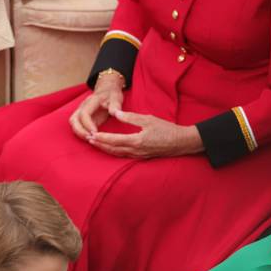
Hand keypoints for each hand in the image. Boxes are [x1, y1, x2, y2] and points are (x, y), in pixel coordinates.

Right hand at [69, 72, 124, 139]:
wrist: (106, 90)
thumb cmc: (111, 95)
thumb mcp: (116, 98)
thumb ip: (115, 106)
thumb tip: (115, 113)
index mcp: (91, 101)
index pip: (84, 113)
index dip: (88, 124)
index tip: (95, 132)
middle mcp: (83, 106)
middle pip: (74, 120)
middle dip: (80, 131)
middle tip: (91, 138)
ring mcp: (80, 111)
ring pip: (73, 123)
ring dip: (79, 133)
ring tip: (90, 139)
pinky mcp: (82, 117)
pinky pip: (77, 126)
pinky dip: (81, 133)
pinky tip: (90, 138)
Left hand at [87, 110, 203, 157]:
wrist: (181, 142)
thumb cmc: (166, 129)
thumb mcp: (148, 119)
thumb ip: (131, 117)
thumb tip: (116, 113)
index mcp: (136, 141)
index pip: (114, 140)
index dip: (101, 138)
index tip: (91, 135)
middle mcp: (135, 151)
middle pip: (112, 149)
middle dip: (100, 145)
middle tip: (88, 140)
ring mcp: (138, 156)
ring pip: (117, 154)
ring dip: (106, 149)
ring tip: (96, 144)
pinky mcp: (141, 157)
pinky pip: (124, 155)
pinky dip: (115, 152)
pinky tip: (110, 148)